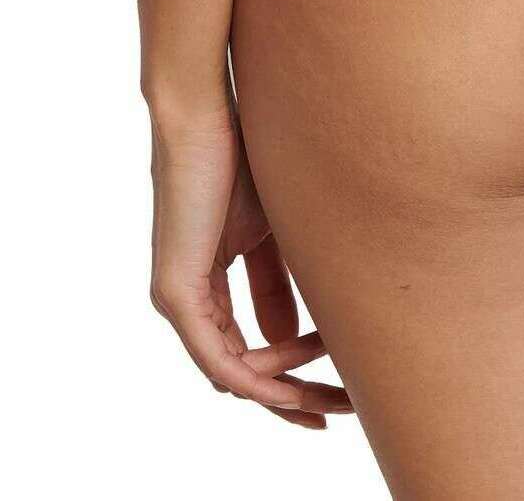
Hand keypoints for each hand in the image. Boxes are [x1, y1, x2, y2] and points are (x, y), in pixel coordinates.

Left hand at [148, 102, 353, 426]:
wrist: (202, 118)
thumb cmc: (241, 155)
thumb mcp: (277, 226)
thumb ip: (289, 273)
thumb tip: (321, 313)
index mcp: (211, 283)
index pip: (254, 345)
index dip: (298, 372)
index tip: (341, 384)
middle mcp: (190, 301)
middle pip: (245, 369)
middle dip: (294, 397)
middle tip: (339, 413)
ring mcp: (178, 300)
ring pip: (231, 372)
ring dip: (281, 393)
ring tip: (328, 401)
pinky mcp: (175, 293)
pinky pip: (213, 355)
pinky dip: (252, 376)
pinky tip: (287, 384)